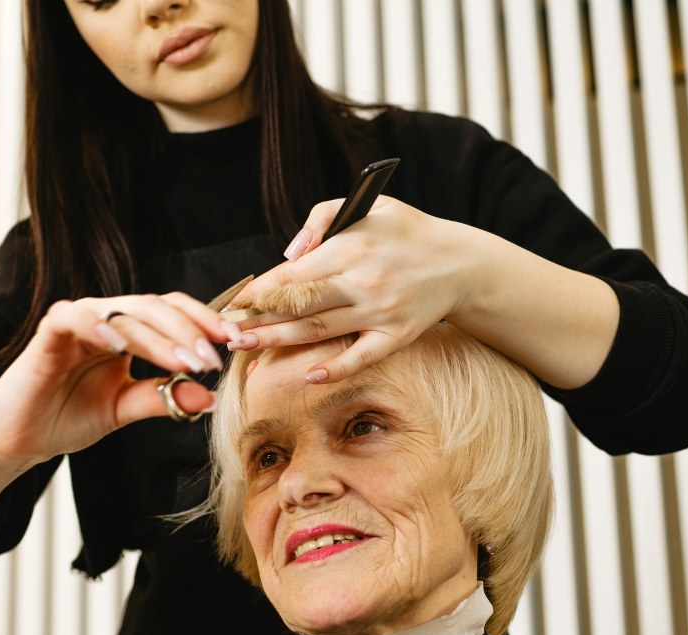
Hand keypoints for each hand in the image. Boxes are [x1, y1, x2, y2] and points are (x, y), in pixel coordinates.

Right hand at [0, 292, 236, 466]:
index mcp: (128, 332)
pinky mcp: (48, 332)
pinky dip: (99, 326)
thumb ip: (164, 399)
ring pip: (124, 310)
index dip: (205, 322)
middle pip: (156, 307)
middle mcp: (107, 319)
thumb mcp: (126, 409)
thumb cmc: (70, 416)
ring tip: (183, 360)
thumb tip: (212, 398)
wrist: (21, 438)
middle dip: (189, 332)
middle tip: (211, 361)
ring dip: (157, 335)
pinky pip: (74, 317)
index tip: (236, 343)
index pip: (173, 312)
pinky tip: (122, 345)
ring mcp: (78, 322)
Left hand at [227, 196, 480, 383]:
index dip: (260, 290)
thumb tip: (288, 254)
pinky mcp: (397, 335)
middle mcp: (364, 281)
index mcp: (353, 246)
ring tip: (246, 350)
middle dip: (260, 320)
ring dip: (280, 342)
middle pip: (301, 305)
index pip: (295, 273)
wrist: (459, 262)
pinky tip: (310, 375)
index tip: (234, 303)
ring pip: (320, 331)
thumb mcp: (367, 206)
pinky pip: (362, 356)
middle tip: (228, 333)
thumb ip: (321, 219)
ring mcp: (380, 311)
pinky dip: (337, 368)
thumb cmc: (405, 231)